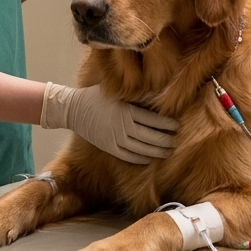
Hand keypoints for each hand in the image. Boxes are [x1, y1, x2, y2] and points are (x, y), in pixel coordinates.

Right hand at [41, 83, 176, 163]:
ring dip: (157, 152)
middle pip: (151, 137)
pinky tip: (150, 158)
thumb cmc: (97, 96)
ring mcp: (115, 139)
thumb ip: (134, 95)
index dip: (168, 125)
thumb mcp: (117, 92)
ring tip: (168, 151)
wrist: (74, 109)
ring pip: (142, 150)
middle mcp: (123, 126)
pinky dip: (141, 159)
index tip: (176, 126)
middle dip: (166, 141)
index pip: (154, 120)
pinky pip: (129, 157)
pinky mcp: (109, 148)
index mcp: (127, 111)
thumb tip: (156, 93)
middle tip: (175, 141)